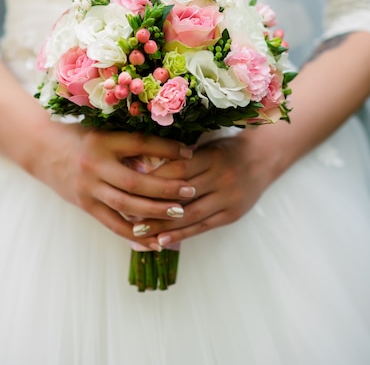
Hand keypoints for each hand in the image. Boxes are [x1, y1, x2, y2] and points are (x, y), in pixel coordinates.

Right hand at [30, 120, 193, 240]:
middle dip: (166, 188)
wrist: (41, 150)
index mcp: (103, 141)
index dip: (167, 149)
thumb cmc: (79, 136)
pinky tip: (155, 242)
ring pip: (126, 206)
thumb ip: (129, 145)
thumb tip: (163, 159)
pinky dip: (135, 236)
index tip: (191, 153)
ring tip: (179, 213)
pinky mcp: (85, 206)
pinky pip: (113, 225)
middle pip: (135, 182)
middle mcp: (95, 166)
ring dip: (155, 212)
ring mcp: (89, 188)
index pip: (141, 145)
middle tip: (191, 190)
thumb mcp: (103, 132)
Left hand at [129, 130, 279, 248]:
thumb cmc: (226, 150)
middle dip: (152, 205)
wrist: (263, 159)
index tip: (127, 186)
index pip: (177, 170)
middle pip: (181, 195)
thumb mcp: (205, 147)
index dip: (152, 180)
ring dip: (162, 225)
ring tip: (137, 232)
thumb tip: (144, 171)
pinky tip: (162, 241)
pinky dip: (181, 235)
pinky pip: (202, 227)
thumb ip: (181, 158)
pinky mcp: (231, 215)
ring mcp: (228, 198)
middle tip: (125, 214)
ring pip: (190, 215)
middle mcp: (221, 178)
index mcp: (211, 157)